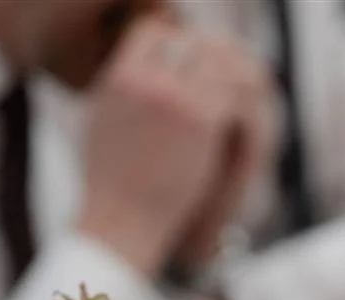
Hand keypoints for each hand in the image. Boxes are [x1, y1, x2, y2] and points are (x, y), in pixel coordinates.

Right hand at [77, 18, 268, 278]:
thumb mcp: (101, 122)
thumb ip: (122, 90)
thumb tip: (132, 72)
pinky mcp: (201, 120)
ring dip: (229, 82)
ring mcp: (174, 96)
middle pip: (189, 44)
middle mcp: (146, 78)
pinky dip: (240, 105)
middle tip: (222, 86)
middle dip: (207, 63)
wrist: (121, 224)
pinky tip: (244, 124)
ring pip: (215, 64)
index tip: (189, 68)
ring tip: (237, 102)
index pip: (154, 31)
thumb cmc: (108, 186)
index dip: (175, 44)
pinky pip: (232, 93)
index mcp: (119, 75)